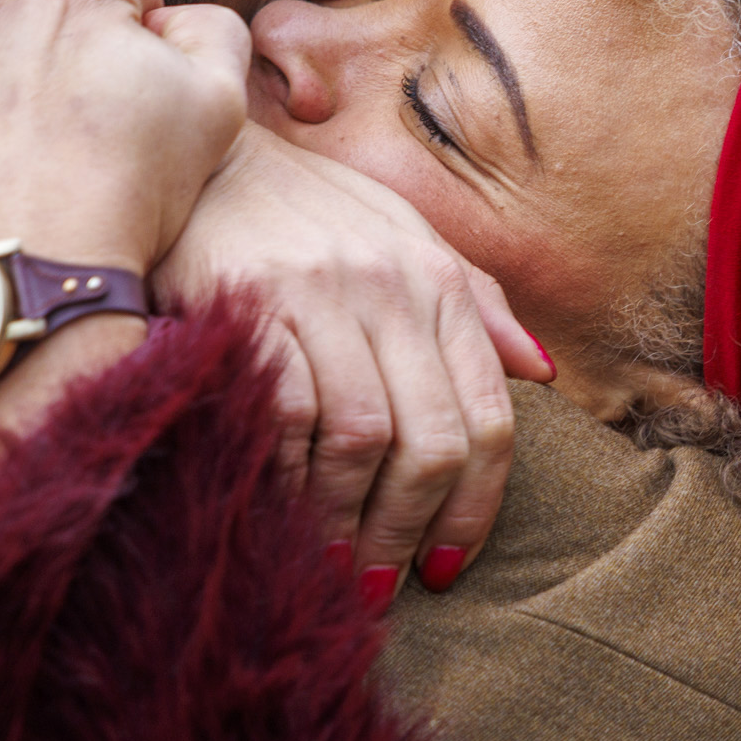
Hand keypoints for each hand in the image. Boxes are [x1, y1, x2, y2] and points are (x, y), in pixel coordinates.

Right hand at [158, 125, 551, 601]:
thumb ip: (475, 303)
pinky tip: (281, 510)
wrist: (199, 157)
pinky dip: (288, 476)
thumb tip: (541, 372)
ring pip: (365, 438)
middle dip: (410, 529)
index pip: (488, 418)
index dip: (475, 508)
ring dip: (349, 518)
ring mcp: (322, 295)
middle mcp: (392, 287)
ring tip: (332, 562)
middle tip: (382, 583)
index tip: (445, 565)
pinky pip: (287, 415)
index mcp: (438, 281)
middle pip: (433, 441)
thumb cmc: (305, 210)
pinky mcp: (251, 304)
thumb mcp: (403, 236)